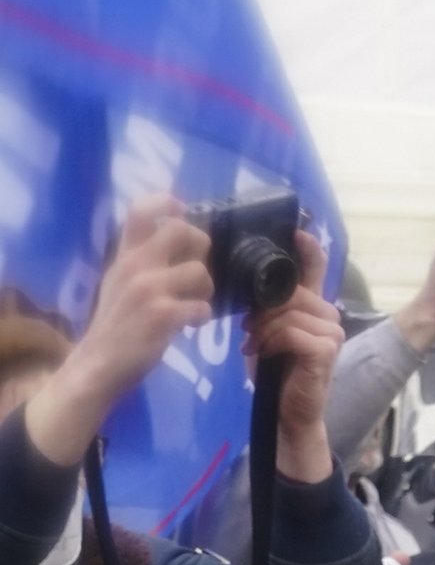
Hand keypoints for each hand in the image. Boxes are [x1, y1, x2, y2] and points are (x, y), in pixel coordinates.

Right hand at [22, 196, 213, 467]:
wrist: (98, 363)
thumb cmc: (116, 323)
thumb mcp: (120, 282)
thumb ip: (142, 260)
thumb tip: (175, 238)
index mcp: (123, 255)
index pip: (139, 211)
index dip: (166, 202)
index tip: (181, 208)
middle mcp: (135, 265)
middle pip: (182, 231)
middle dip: (201, 246)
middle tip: (196, 269)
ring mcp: (149, 289)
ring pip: (200, 271)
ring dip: (206, 289)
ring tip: (193, 304)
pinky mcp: (163, 315)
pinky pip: (202, 306)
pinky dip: (202, 317)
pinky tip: (190, 324)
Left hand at [250, 229, 343, 485]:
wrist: (287, 412)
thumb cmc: (276, 371)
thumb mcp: (266, 329)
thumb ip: (266, 305)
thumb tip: (247, 279)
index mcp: (314, 307)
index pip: (317, 268)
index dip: (309, 248)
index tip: (298, 230)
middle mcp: (329, 316)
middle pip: (293, 291)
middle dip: (264, 309)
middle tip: (249, 332)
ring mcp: (332, 334)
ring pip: (289, 312)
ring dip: (264, 328)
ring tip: (254, 345)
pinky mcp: (326, 352)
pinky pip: (292, 332)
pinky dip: (272, 342)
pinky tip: (263, 353)